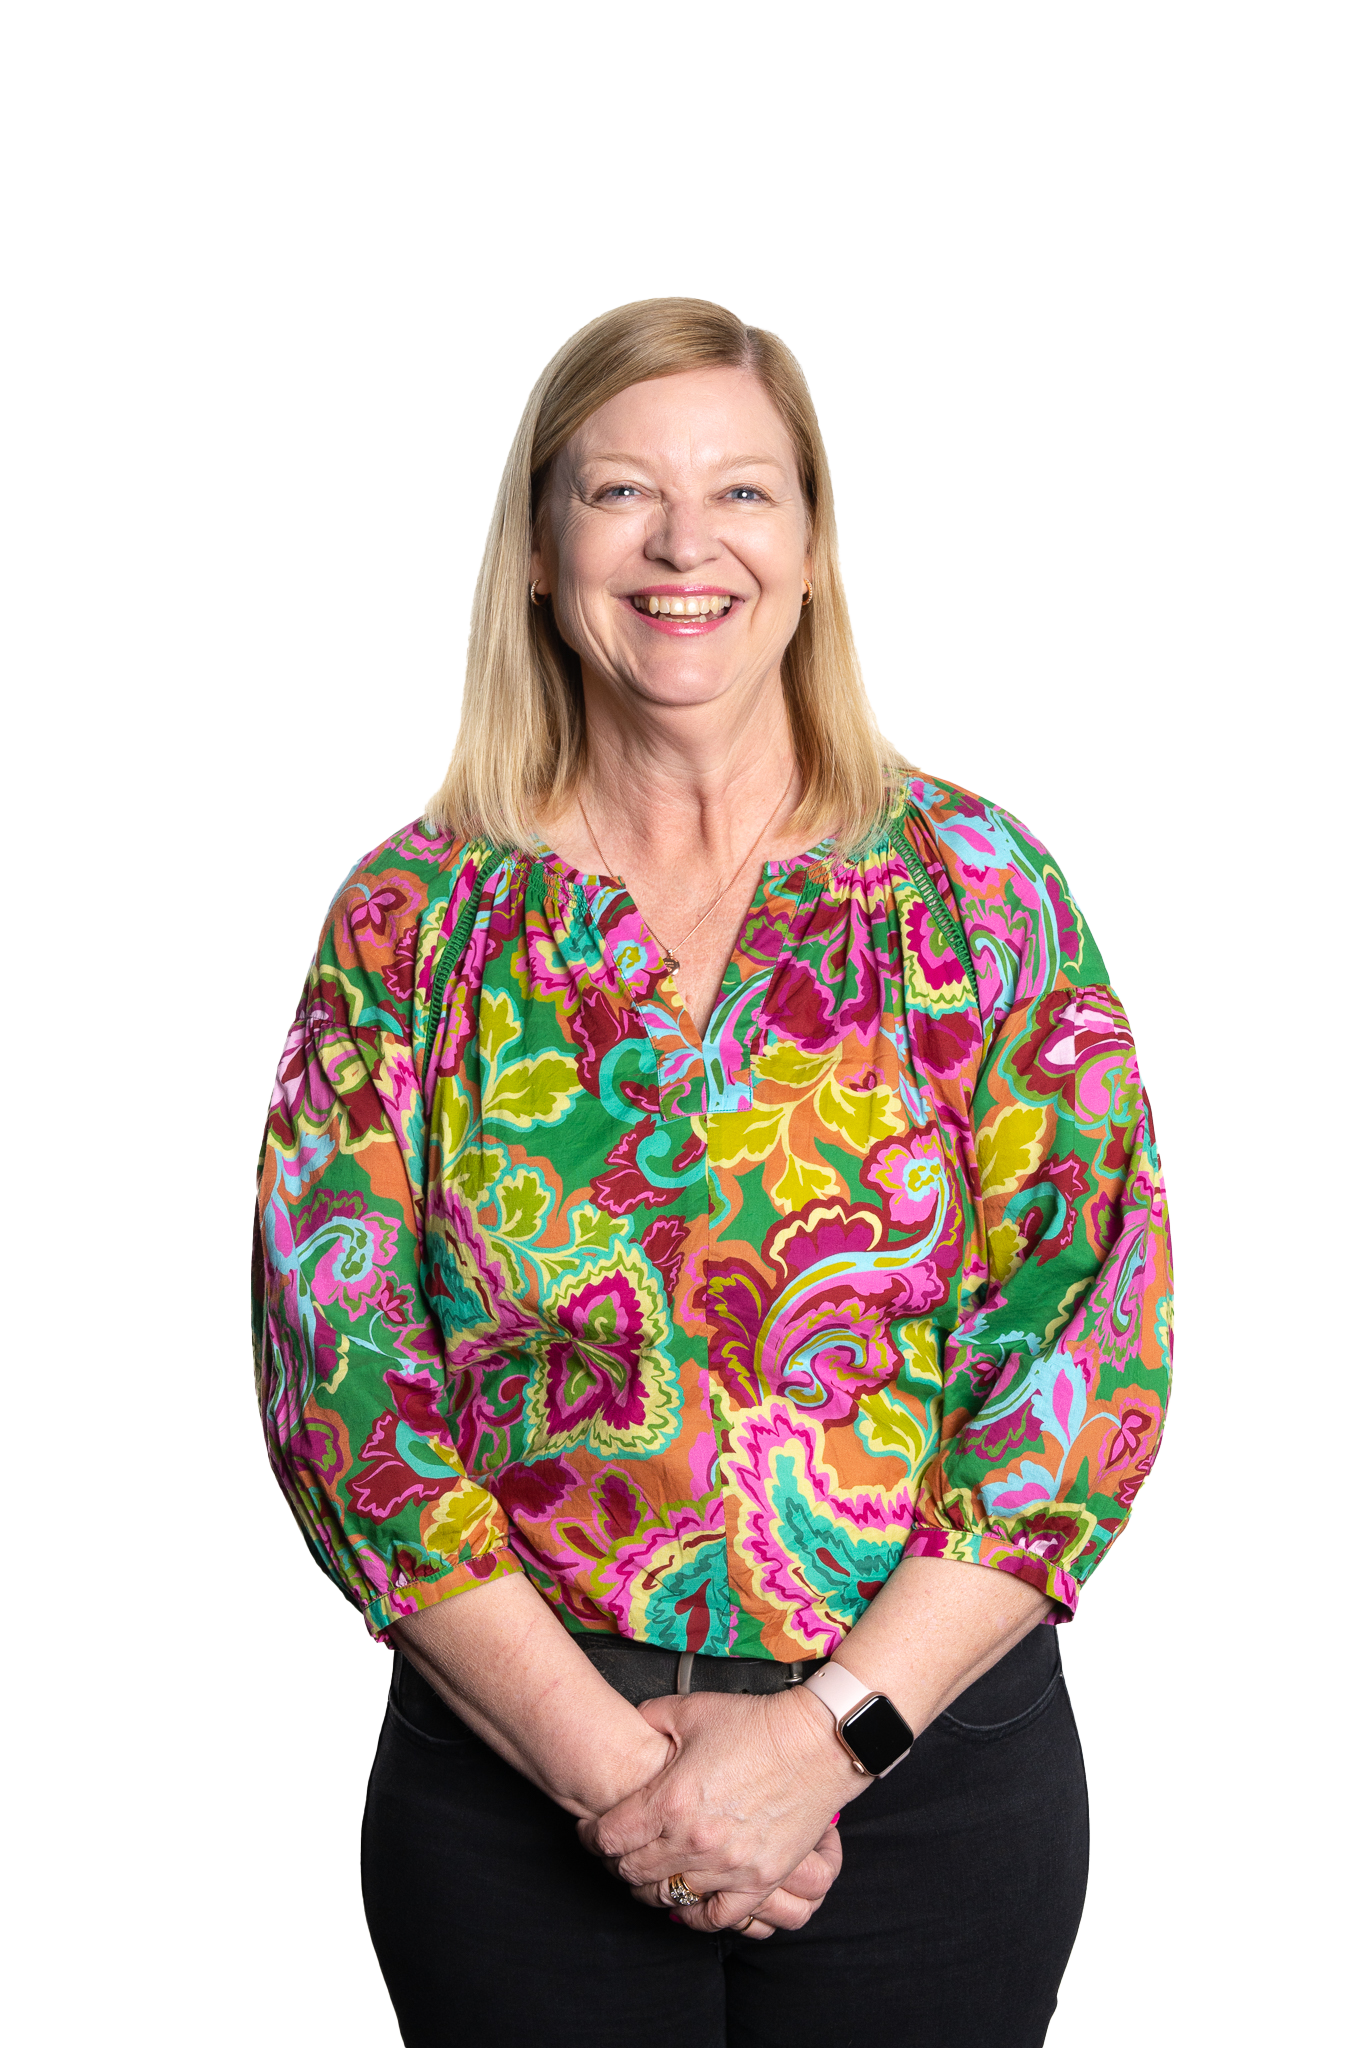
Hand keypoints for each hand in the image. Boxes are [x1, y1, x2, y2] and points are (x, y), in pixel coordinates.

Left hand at [577, 1686, 865, 1934]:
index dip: (589, 1836)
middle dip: (614, 1862)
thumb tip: (630, 1729)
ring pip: (668, 1897)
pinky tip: (685, 1902)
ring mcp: (728, 1866)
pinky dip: (693, 1915)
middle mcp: (694, 1841)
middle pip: (632, 1872)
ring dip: (648, 1887)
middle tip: (615, 1851)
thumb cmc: (755, 1723)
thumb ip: (649, 1720)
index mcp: (670, 1800)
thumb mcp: (691, 1709)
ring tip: (646, 1872)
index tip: (589, 1830)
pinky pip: (716, 1918)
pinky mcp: (759, 1881)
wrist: (816, 1743)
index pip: (608, 1838)